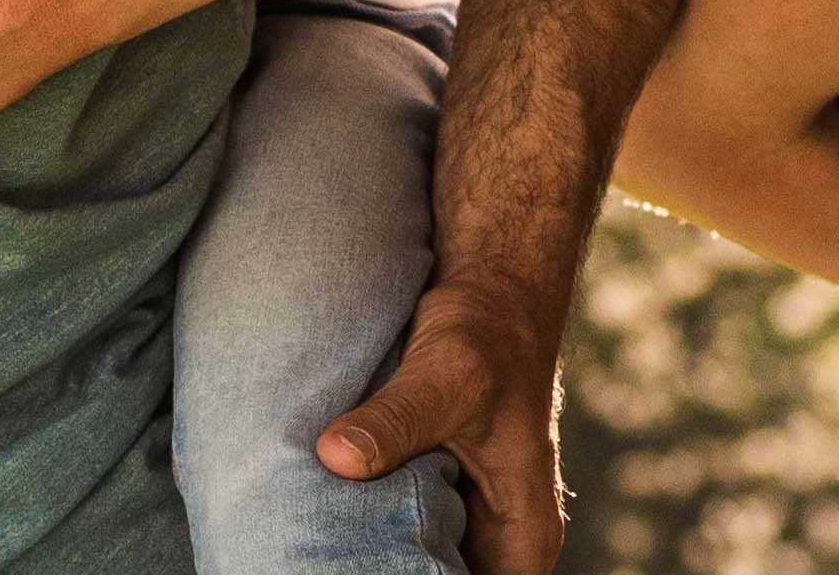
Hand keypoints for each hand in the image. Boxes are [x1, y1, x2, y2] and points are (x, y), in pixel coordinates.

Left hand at [321, 272, 568, 573]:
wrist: (488, 291)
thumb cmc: (488, 335)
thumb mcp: (445, 377)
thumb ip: (394, 422)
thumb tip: (335, 458)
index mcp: (523, 534)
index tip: (367, 570)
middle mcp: (498, 538)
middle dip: (388, 574)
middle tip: (325, 563)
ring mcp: (464, 519)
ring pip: (412, 565)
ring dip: (371, 556)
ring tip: (316, 547)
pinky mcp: (431, 496)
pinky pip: (394, 534)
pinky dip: (361, 530)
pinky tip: (321, 522)